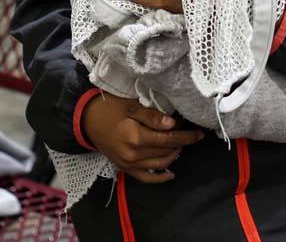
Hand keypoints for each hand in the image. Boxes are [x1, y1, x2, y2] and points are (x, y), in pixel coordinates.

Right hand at [81, 93, 203, 183]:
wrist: (86, 120)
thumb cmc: (109, 108)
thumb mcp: (131, 106)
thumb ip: (152, 116)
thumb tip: (172, 125)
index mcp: (135, 137)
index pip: (168, 139)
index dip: (186, 137)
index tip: (199, 133)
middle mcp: (133, 154)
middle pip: (166, 151)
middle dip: (181, 143)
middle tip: (189, 132)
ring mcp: (129, 164)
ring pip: (160, 164)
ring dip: (174, 155)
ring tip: (181, 144)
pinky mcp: (125, 168)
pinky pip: (145, 178)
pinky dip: (159, 178)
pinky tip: (171, 174)